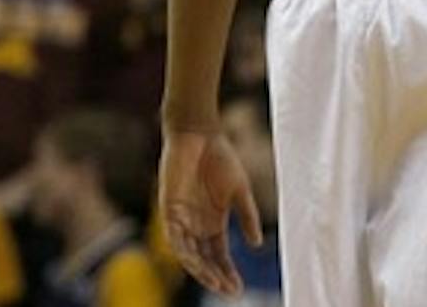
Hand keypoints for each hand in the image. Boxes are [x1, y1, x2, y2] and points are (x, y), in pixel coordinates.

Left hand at [159, 130, 262, 296]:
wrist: (198, 135)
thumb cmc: (221, 159)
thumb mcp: (240, 190)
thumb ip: (246, 217)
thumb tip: (257, 244)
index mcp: (214, 222)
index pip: (219, 256)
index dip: (228, 272)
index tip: (238, 288)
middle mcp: (197, 226)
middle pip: (205, 260)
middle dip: (216, 277)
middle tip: (229, 290)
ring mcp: (182, 220)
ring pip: (190, 254)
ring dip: (201, 270)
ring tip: (215, 282)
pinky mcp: (169, 210)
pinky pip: (175, 238)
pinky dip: (185, 252)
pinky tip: (195, 262)